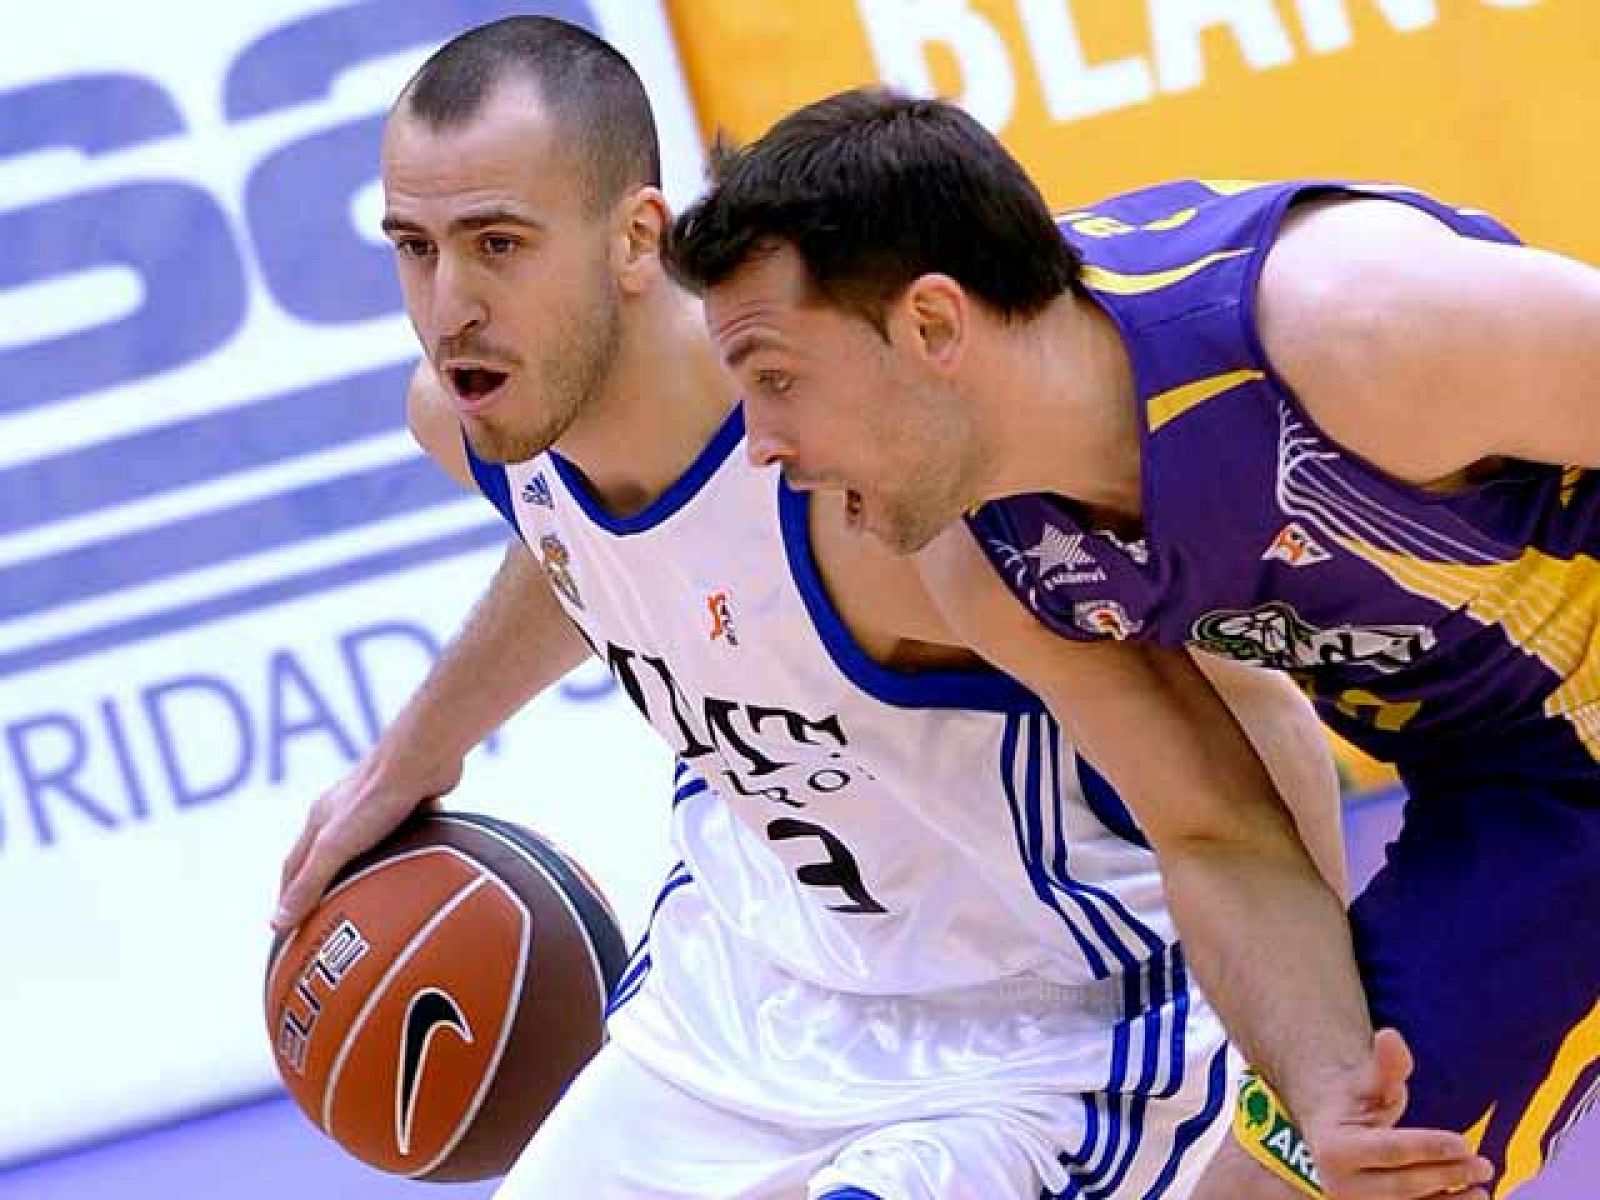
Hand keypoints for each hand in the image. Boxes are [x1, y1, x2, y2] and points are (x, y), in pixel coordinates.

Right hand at [273, 749, 462, 931]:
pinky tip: (418, 874)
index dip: (288, 896)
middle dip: (324, 885)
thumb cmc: (378, 795)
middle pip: (327, 855)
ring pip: (367, 847)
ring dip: (366, 871)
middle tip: (326, 916)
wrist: (426, 754)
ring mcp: (378, 807)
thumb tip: (279, 923)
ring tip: (372, 900)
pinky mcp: (411, 804)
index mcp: (320, 820)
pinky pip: (404, 836)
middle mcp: (345, 811)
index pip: (294, 866)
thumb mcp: (337, 845)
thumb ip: (311, 883)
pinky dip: (405, 856)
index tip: (284, 925)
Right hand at [1305, 1029, 1493, 1199]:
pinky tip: (1470, 1198)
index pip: (1389, 1150)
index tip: (1464, 1142)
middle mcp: (1339, 1185)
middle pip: (1402, 1184)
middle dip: (1446, 1173)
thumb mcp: (1367, 1082)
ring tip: (1482, 1187)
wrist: (1331, 1135)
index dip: (1428, 1147)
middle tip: (1483, 1163)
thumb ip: (1384, 1066)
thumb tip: (1390, 1035)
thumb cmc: (1354, 1104)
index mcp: (1333, 1148)